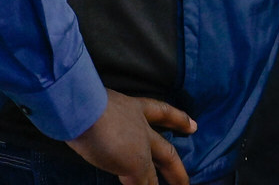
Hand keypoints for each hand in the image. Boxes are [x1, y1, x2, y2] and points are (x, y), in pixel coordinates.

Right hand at [67, 89, 196, 184]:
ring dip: (167, 183)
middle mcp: (142, 128)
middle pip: (166, 150)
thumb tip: (89, 126)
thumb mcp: (98, 105)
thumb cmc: (85, 101)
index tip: (193, 126)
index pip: (161, 113)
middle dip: (176, 168)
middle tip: (186, 182)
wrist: (85, 109)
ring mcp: (141, 148)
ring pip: (157, 172)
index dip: (178, 120)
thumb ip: (102, 118)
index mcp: (135, 108)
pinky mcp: (136, 165)